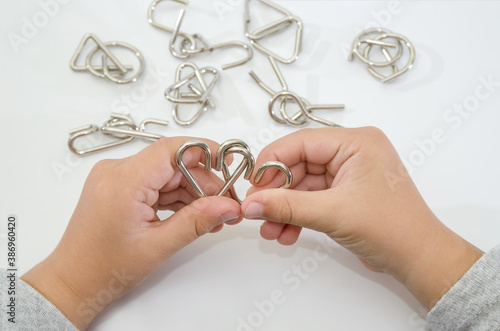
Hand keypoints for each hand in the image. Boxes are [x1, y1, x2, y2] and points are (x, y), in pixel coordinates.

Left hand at [22, 137, 241, 329]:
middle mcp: (116, 171)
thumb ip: (197, 221)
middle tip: (226, 206)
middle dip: (204, 183)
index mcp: (123, 181)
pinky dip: (176, 197)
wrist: (74, 281)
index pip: (172, 149)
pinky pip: (155, 182)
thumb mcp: (158, 245)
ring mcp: (116, 177)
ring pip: (167, 173)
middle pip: (174, 163)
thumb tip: (228, 206)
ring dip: (192, 192)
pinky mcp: (119, 185)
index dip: (206, 151)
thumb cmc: (106, 268)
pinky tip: (192, 215)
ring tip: (212, 217)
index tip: (230, 163)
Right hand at [242, 127, 482, 309]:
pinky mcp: (345, 193)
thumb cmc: (392, 228)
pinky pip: (311, 199)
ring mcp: (347, 174)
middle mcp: (351, 152)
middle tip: (256, 212)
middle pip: (297, 165)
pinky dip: (297, 215)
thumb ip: (286, 207)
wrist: (418, 259)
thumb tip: (250, 204)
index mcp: (355, 142)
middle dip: (276, 193)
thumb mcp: (332, 213)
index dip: (271, 163)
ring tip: (269, 231)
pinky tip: (285, 233)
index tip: (251, 185)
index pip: (300, 143)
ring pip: (302, 185)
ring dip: (284, 208)